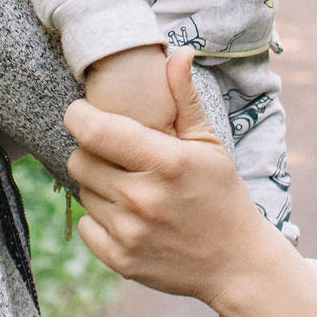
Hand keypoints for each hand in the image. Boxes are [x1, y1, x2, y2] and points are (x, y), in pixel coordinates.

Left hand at [67, 50, 281, 308]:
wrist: (237, 263)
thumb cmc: (222, 195)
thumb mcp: (209, 144)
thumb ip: (184, 98)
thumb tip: (177, 52)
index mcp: (166, 161)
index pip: (94, 130)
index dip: (79, 116)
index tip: (84, 114)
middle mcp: (143, 198)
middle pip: (79, 160)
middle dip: (92, 152)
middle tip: (118, 155)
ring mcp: (130, 233)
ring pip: (83, 192)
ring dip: (99, 185)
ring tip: (131, 187)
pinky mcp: (121, 261)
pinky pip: (86, 226)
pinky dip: (100, 220)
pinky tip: (129, 217)